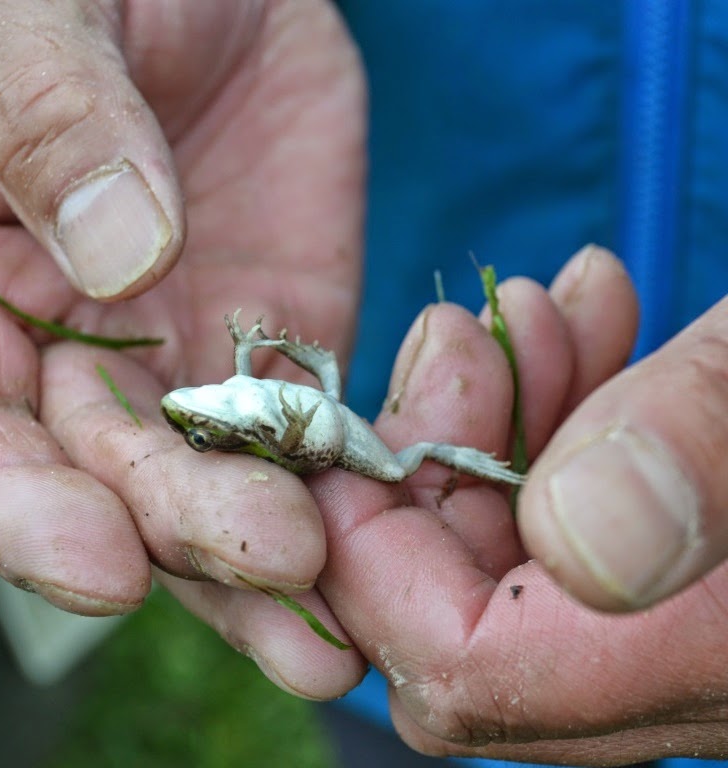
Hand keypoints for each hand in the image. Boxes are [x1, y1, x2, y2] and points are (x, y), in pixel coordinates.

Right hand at [0, 0, 366, 695]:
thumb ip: (48, 120)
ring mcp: (186, 360)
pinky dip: (340, 494)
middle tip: (282, 569)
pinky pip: (306, 439)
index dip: (25, 508)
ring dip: (270, 565)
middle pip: (113, 481)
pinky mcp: (283, 350)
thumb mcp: (41, 13)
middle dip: (188, 537)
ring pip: (216, 485)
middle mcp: (73, 350)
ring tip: (338, 639)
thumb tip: (114, 253)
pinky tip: (386, 541)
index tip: (105, 563)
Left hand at [310, 245, 727, 761]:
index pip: (472, 674)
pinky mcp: (696, 548)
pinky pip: (576, 505)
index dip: (380, 561)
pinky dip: (556, 413)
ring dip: (493, 422)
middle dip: (433, 465)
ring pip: (511, 550)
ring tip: (538, 313)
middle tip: (464, 339)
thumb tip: (586, 539)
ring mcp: (692, 610)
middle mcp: (703, 667)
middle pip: (463, 612)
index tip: (353, 435)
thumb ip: (725, 444)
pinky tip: (585, 319)